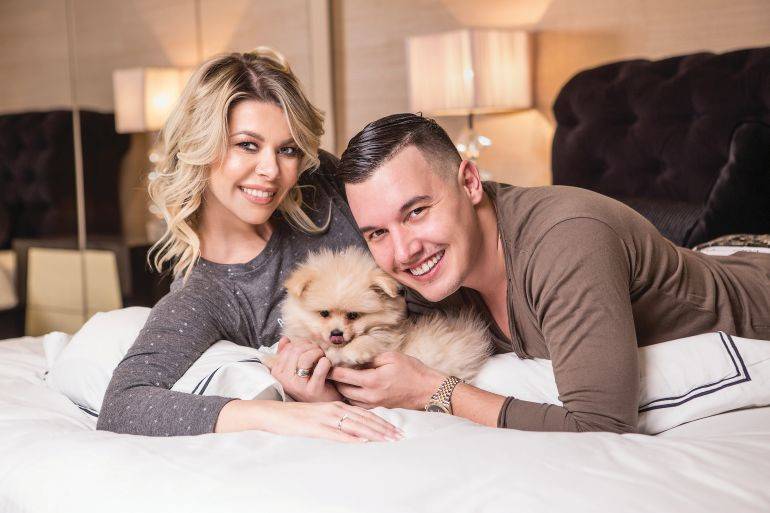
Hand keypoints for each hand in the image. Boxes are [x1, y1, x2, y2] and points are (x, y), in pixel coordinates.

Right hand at [217, 399, 403, 442]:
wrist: (274, 414)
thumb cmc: (298, 417)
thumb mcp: (321, 415)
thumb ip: (337, 419)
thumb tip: (355, 430)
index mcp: (337, 405)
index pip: (365, 414)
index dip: (382, 422)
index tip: (396, 431)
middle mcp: (334, 409)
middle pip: (365, 420)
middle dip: (384, 429)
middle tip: (399, 437)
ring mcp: (325, 418)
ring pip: (355, 426)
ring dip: (373, 434)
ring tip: (388, 440)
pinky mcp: (316, 428)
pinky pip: (336, 434)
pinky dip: (351, 438)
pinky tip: (362, 442)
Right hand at [270, 337, 341, 401]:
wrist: (323, 405)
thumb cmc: (310, 384)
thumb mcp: (295, 368)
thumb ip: (288, 354)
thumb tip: (284, 340)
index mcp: (277, 372)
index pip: (288, 348)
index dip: (302, 344)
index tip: (311, 348)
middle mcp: (284, 379)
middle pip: (297, 350)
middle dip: (311, 347)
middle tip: (319, 352)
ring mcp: (297, 386)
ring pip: (306, 357)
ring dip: (318, 352)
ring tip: (322, 358)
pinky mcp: (312, 390)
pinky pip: (320, 366)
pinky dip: (326, 362)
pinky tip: (327, 366)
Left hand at [329, 351, 445, 409]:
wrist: (429, 390)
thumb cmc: (413, 371)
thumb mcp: (391, 357)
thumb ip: (370, 359)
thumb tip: (354, 359)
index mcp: (372, 381)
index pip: (342, 376)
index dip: (331, 369)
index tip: (324, 362)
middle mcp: (370, 396)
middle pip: (341, 390)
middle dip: (334, 380)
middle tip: (328, 370)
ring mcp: (374, 404)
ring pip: (348, 400)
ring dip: (342, 390)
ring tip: (337, 380)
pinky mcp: (379, 409)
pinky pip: (358, 405)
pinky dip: (352, 397)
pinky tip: (352, 389)